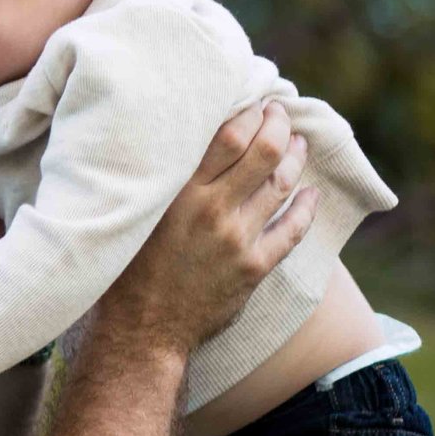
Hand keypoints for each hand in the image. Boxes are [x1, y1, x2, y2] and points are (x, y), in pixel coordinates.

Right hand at [99, 101, 317, 355]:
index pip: (228, 138)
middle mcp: (212, 212)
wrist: (141, 331)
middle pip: (262, 153)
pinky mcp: (254, 267)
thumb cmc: (125, 273)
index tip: (255, 104)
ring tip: (298, 143)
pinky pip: (291, 230)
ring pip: (280, 186)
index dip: (249, 115)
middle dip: (278, 126)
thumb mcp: (133, 220)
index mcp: (178, 195)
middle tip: (280, 114)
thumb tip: (176, 150)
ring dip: (294, 158)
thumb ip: (158, 188)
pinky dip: (304, 207)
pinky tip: (310, 193)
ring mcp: (237, 240)